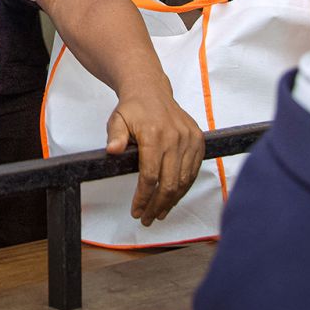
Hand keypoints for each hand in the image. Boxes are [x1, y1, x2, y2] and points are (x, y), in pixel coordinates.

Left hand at [106, 88, 204, 226]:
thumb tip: (111, 150)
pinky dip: (184, 187)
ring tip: (159, 213)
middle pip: (169, 182)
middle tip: (147, 218)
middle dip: (158, 205)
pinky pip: (193, 170)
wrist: (151, 90)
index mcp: (154, 134)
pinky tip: (173, 198)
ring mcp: (189, 139)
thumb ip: (115, 137)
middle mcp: (175, 137)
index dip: (143, 198)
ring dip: (172, 201)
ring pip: (183, 180)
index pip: (150, 176)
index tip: (136, 211)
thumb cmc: (133, 108)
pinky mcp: (198, 140)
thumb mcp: (117, 120)